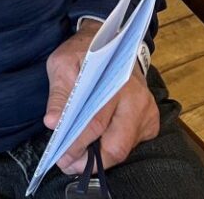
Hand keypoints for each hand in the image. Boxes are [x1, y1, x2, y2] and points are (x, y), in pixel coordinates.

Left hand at [44, 23, 159, 173]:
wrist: (111, 40)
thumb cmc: (84, 52)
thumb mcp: (63, 63)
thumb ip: (59, 94)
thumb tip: (52, 123)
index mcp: (114, 80)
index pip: (95, 123)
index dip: (77, 144)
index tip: (60, 156)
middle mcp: (136, 97)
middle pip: (116, 145)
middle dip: (90, 160)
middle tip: (68, 163)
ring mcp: (147, 110)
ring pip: (124, 149)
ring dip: (100, 157)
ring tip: (78, 156)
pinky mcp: (151, 119)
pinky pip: (132, 144)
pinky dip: (112, 147)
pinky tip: (97, 141)